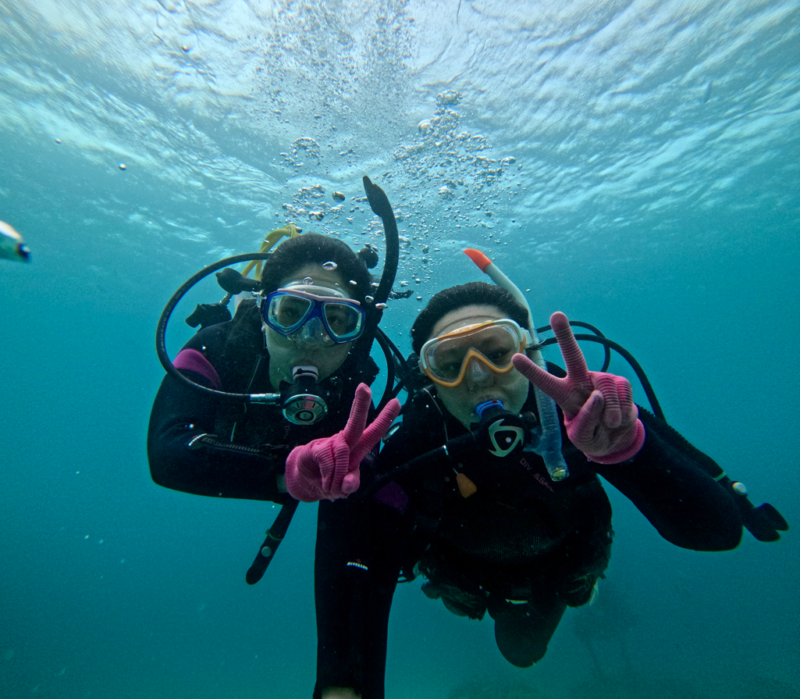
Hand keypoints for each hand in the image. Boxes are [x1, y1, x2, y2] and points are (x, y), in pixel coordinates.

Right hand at [285, 384, 400, 501]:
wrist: (306, 481)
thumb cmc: (331, 479)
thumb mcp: (344, 487)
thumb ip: (350, 484)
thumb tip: (347, 482)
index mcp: (357, 448)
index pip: (373, 432)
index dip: (385, 418)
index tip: (396, 401)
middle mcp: (346, 442)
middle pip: (356, 423)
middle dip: (361, 405)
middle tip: (364, 387)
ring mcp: (330, 443)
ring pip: (342, 452)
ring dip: (337, 477)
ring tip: (332, 486)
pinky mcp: (316, 448)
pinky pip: (327, 460)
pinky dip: (328, 477)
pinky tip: (324, 482)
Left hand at [512, 312, 644, 463]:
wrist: (617, 440)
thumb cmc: (593, 436)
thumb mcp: (582, 438)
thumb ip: (586, 421)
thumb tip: (597, 396)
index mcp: (564, 395)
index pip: (546, 383)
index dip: (532, 371)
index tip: (516, 357)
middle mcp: (581, 382)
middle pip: (573, 356)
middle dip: (565, 335)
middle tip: (557, 315)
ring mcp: (601, 381)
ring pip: (605, 387)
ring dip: (610, 411)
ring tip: (609, 423)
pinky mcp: (620, 384)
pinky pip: (623, 393)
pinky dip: (623, 411)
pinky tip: (619, 418)